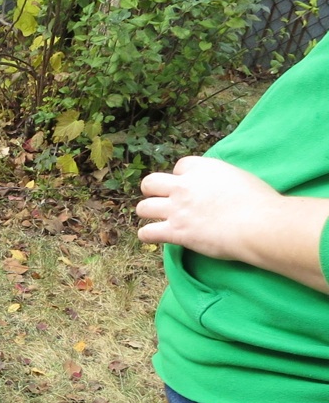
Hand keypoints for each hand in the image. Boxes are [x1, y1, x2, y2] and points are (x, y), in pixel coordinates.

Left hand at [136, 156, 278, 258]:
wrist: (260, 224)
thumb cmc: (259, 202)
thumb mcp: (238, 177)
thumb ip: (219, 179)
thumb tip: (217, 187)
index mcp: (202, 168)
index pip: (179, 166)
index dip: (181, 177)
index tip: (188, 187)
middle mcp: (184, 186)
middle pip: (150, 182)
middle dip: (152, 191)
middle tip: (163, 201)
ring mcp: (177, 209)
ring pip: (143, 208)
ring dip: (148, 214)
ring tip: (159, 220)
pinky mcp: (175, 231)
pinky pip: (146, 233)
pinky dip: (148, 236)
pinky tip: (156, 236)